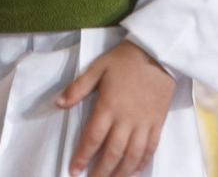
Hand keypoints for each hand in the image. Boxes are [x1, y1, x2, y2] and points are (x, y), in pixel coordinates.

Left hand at [57, 40, 175, 176]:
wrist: (158, 52)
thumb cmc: (125, 59)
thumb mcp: (97, 68)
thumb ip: (78, 88)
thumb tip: (58, 104)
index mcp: (108, 106)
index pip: (93, 138)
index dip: (82, 156)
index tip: (74, 170)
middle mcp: (126, 119)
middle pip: (113, 152)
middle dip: (101, 171)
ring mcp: (144, 123)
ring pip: (132, 155)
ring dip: (121, 172)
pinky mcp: (158, 123)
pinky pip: (151, 148)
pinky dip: (143, 162)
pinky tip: (135, 171)